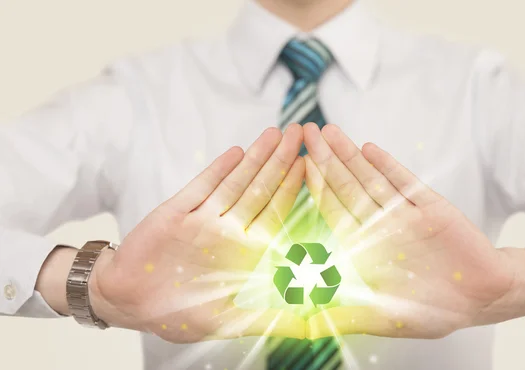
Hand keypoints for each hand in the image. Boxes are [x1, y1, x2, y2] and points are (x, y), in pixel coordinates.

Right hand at [89, 125, 306, 342]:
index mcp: (246, 252)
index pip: (276, 213)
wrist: (129, 300)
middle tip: (300, 134)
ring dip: (255, 158)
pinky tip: (235, 152)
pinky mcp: (177, 212)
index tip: (314, 164)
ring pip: (236, 182)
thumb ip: (273, 317)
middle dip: (281, 161)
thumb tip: (315, 327)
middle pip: (261, 189)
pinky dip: (218, 170)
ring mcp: (204, 219)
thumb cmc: (178, 313)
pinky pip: (201, 187)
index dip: (294, 188)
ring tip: (275, 133)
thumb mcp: (232, 321)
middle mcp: (229, 231)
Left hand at [302, 123, 524, 338]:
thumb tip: (302, 325)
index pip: (333, 212)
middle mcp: (380, 228)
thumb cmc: (435, 311)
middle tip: (307, 132)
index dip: (315, 187)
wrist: (483, 297)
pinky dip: (388, 167)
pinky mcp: (432, 209)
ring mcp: (404, 216)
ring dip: (351, 156)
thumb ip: (345, 316)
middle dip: (326, 161)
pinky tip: (369, 149)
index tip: (296, 164)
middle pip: (347, 188)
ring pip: (372, 180)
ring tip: (330, 132)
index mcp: (365, 250)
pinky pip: (406, 184)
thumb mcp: (384, 320)